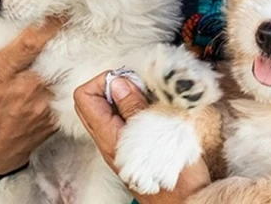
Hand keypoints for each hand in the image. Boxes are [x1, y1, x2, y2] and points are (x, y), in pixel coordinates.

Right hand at [0, 17, 64, 174]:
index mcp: (1, 73)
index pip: (30, 43)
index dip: (48, 24)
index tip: (60, 8)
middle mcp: (25, 87)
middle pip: (56, 54)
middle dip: (68, 36)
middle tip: (78, 18)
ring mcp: (42, 103)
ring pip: (65, 71)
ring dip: (71, 56)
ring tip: (77, 41)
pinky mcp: (54, 116)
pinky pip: (67, 91)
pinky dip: (69, 78)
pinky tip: (70, 68)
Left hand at [74, 73, 210, 202]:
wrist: (185, 203)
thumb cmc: (175, 174)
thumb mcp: (157, 130)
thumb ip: (134, 106)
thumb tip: (117, 82)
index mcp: (108, 136)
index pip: (84, 96)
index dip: (104, 80)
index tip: (129, 78)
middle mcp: (107, 142)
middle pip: (90, 103)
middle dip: (112, 85)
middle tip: (138, 84)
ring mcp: (117, 147)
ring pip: (106, 112)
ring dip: (125, 97)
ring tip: (149, 97)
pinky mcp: (129, 149)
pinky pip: (120, 123)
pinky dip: (133, 110)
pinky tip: (154, 111)